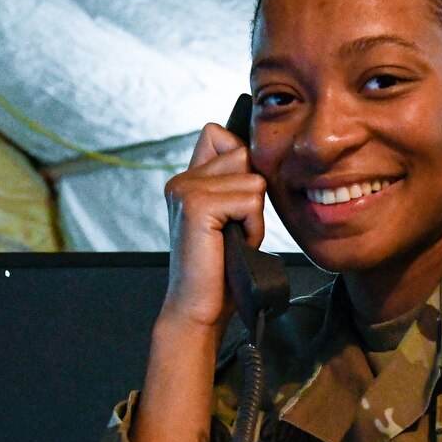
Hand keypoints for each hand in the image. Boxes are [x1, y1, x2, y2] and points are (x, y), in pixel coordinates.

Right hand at [161, 123, 267, 332]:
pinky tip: (232, 244)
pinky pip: (250, 200)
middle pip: (244, 154)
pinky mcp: (196, 205)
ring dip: (253, 215)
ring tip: (232, 240)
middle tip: (232, 230)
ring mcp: (186, 189)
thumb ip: (234, 184)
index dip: (240, 162)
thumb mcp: (230, 218)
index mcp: (187, 179)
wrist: (200, 307)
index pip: (219, 134)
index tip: (234, 204)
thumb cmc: (221, 269)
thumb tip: (259, 152)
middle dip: (251, 195)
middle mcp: (181, 179)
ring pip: (252, 179)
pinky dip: (251, 226)